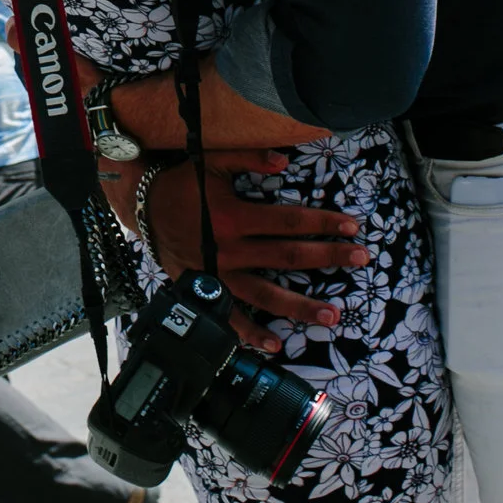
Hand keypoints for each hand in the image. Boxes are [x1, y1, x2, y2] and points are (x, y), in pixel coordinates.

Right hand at [145, 151, 367, 354]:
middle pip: (287, 258)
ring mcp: (218, 274)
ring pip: (266, 296)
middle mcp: (229, 250)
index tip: (351, 226)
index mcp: (234, 218)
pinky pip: (230, 317)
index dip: (322, 223)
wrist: (141, 207)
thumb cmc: (181, 183)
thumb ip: (248, 158)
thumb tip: (285, 159)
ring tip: (332, 315)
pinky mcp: (204, 289)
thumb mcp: (211, 161)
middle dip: (327, 257)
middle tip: (360, 258)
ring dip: (300, 307)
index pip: (289, 221)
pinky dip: (251, 334)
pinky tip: (275, 344)